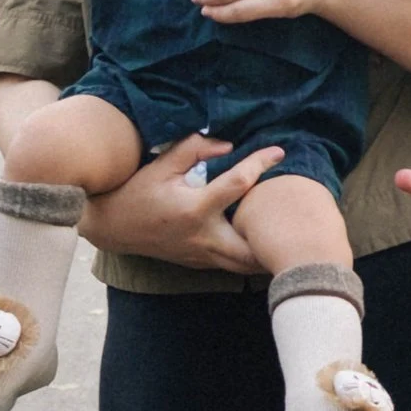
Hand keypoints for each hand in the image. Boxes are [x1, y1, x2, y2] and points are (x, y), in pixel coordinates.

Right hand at [79, 128, 279, 273]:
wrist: (112, 227)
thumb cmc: (137, 192)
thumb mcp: (161, 164)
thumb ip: (195, 149)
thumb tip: (229, 145)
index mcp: (194, 209)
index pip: (238, 184)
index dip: (260, 163)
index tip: (278, 151)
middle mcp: (202, 237)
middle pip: (253, 246)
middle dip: (275, 235)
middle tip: (298, 216)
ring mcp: (202, 255)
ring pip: (246, 263)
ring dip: (266, 250)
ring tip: (288, 233)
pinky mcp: (200, 263)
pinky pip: (234, 265)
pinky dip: (251, 256)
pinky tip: (264, 242)